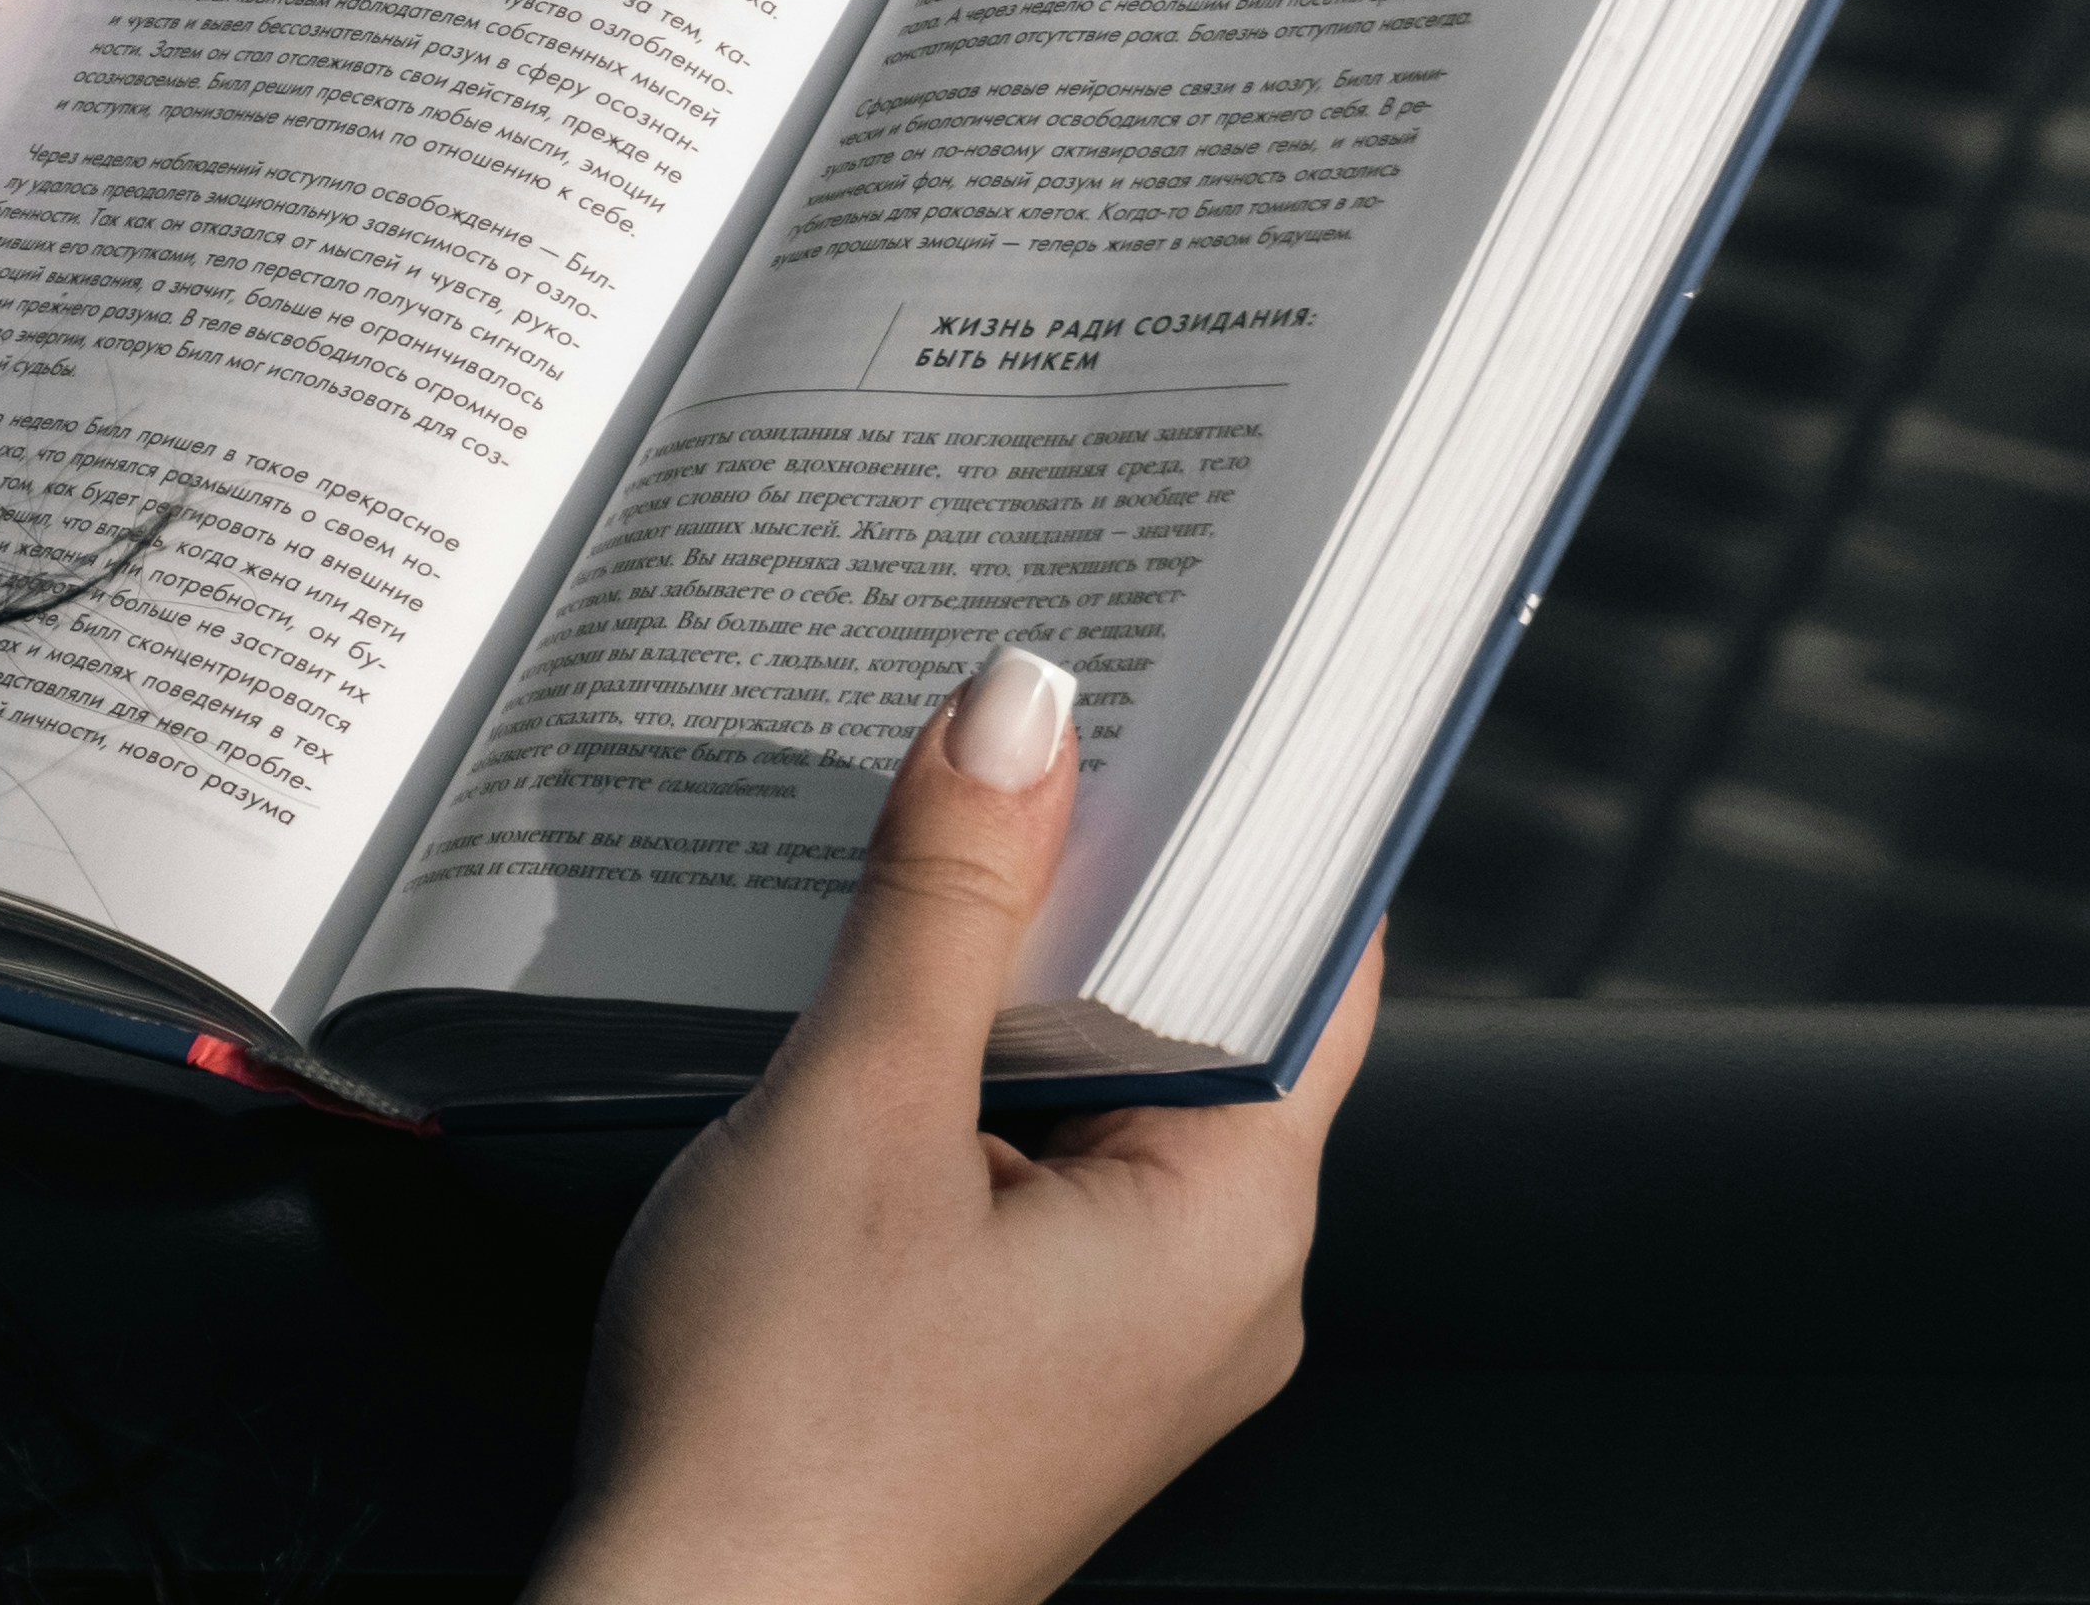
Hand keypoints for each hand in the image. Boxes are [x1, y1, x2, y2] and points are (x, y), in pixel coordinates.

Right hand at [535, 650, 1372, 1604]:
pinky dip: (972, 1068)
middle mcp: (1221, 1288)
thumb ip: (946, 902)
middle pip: (1203, 1009)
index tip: (1206, 660)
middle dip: (1105, 864)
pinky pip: (1040, 1162)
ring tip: (918, 841)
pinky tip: (868, 1005)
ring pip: (1107, 1083)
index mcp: (1233, 1224)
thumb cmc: (779, 1427)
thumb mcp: (855, 1114)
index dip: (1259, 804)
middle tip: (1020, 709)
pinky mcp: (1035, 1360)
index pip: (1310, 957)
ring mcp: (1128, 1335)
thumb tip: (1021, 711)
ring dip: (1017, 965)